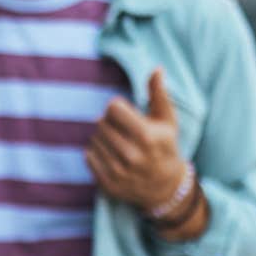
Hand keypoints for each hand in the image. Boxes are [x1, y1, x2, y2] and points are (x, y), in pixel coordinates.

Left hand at [86, 69, 188, 211]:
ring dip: (102, 137)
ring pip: (93, 138)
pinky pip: (88, 156)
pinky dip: (96, 153)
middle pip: (100, 122)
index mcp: (146, 136)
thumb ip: (158, 93)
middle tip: (123, 130)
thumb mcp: (167, 120)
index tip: (126, 114)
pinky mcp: (108, 183)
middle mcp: (132, 155)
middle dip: (110, 122)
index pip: (112, 107)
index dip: (117, 108)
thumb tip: (156, 68)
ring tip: (119, 143)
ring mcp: (119, 172)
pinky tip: (112, 156)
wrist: (165, 187)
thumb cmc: (165, 146)